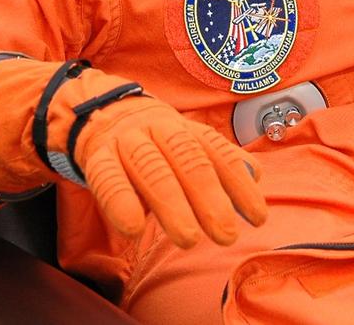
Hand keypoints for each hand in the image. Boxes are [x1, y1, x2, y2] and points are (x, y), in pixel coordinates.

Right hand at [70, 94, 267, 246]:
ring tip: (188, 239)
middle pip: (187, 158)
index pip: (216, 153)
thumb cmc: (154, 141)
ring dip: (171, 204)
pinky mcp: (96, 157)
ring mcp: (126, 141)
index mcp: (184, 128)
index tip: (258, 217)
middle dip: (209, 197)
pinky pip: (107, 178)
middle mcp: (158, 129)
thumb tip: (256, 175)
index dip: (239, 184)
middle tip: (226, 234)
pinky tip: (133, 229)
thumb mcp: (186, 143)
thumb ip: (219, 161)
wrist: (100, 114)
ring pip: (151, 169)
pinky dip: (120, 202)